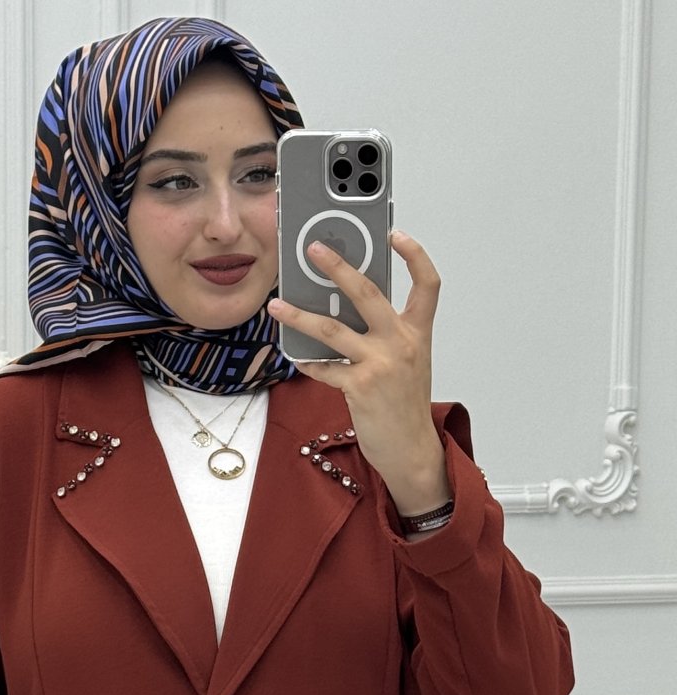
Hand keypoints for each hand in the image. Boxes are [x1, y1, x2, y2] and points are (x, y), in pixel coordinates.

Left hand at [268, 232, 450, 513]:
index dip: (414, 255)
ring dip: (299, 316)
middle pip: (367, 293)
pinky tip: (294, 356)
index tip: (395, 234)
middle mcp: (401, 343)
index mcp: (417, 333)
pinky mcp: (360, 387)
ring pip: (332, 329)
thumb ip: (385, 334)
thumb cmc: (404, 405)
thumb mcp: (406, 362)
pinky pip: (324, 368)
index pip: (427, 285)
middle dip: (338, 267)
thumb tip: (345, 308)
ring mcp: (380, 364)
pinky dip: (307, 362)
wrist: (410, 449)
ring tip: (277, 306)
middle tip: (314, 249)